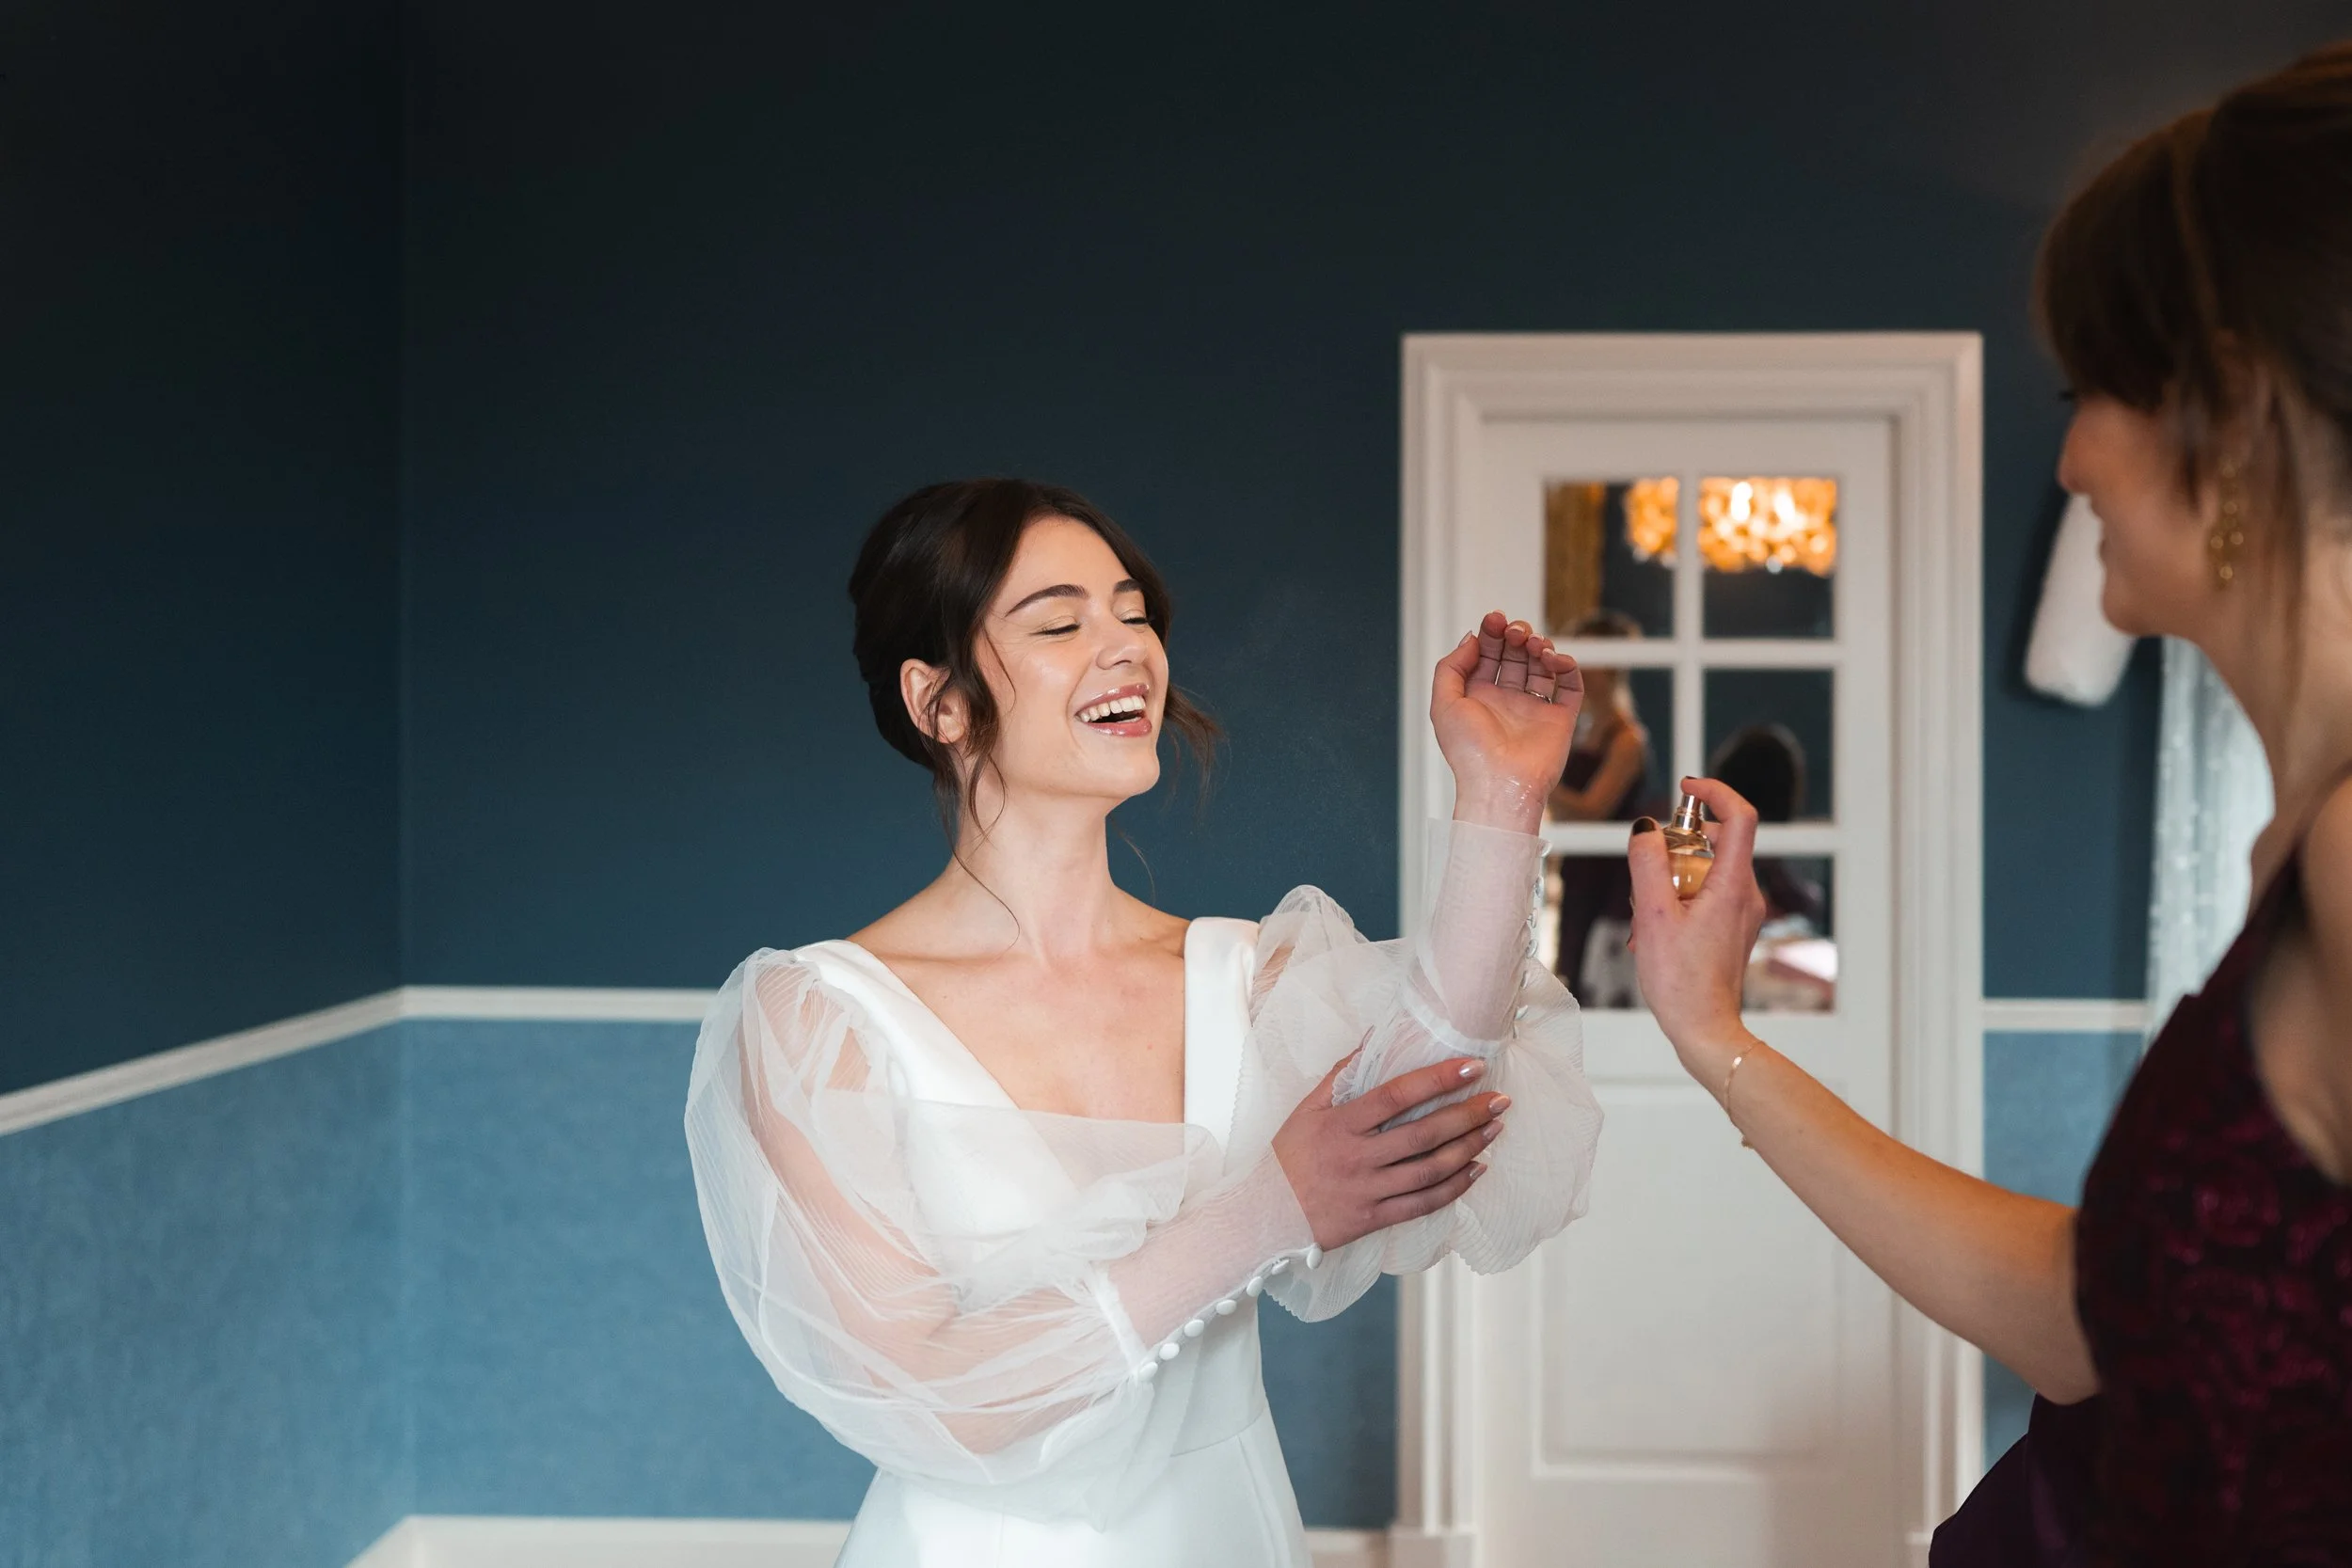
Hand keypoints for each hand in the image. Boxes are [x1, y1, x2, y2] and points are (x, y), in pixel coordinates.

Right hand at [1271, 1051, 1507, 1249]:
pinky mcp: (1373, 1218)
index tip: (1471, 1067)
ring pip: (1428, 1171)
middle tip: (1499, 1100)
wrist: (1264, 1214)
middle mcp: (1356, 1157)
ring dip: (1467, 1148)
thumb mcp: (1306, 1109)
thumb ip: (1341, 1075)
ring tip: (1494, 1129)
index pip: (1396, 1096)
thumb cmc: (1288, 1156)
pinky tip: (1476, 1170)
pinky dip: (1453, 1188)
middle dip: (1467, 1115)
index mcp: (1340, 1124)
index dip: (1437, 1079)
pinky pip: (1422, 1205)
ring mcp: (1367, 1190)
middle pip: (1422, 1134)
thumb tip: (1375, 1040)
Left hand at [1433, 612, 1580, 831]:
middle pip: (1515, 655)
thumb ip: (1451, 667)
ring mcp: (1533, 709)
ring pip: (1541, 666)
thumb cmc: (1469, 751)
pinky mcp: (1559, 719)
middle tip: (1515, 632)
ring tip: (1535, 646)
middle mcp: (1506, 701)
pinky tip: (1556, 660)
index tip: (1495, 619)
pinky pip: (1569, 687)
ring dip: (1540, 647)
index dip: (1491, 633)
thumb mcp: (1444, 703)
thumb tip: (1472, 639)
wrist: (1500, 784)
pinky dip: (1567, 667)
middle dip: (1516, 636)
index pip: (1487, 654)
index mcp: (1477, 696)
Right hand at [1626, 776, 1769, 1087]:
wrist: (1704, 1030)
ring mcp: (1743, 912)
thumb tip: (1646, 828)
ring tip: (1646, 911)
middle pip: (1718, 842)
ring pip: (1708, 870)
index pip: (1739, 817)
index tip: (1687, 787)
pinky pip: (1707, 894)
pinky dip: (1680, 897)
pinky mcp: (1733, 928)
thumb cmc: (1680, 981)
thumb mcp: (1652, 916)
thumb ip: (1647, 864)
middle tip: (1647, 867)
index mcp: (1733, 886)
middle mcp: (1747, 894)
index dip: (1715, 791)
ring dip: (1673, 877)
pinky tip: (1655, 927)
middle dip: (1678, 845)